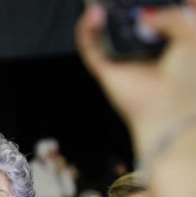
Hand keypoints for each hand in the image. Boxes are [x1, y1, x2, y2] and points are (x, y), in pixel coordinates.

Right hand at [75, 4, 195, 154]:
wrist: (170, 109)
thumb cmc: (186, 80)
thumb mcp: (191, 36)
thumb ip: (171, 16)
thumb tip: (143, 17)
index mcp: (168, 46)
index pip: (155, 19)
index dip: (154, 5)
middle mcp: (142, 53)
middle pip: (127, 23)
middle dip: (124, 6)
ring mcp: (121, 61)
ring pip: (104, 32)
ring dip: (103, 15)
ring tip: (106, 3)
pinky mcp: (104, 70)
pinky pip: (89, 46)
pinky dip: (87, 30)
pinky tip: (94, 14)